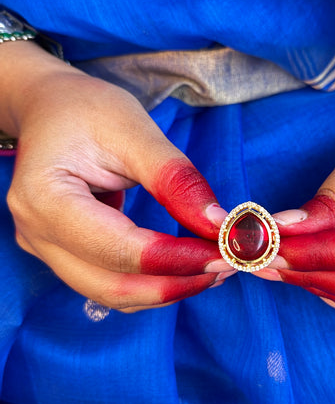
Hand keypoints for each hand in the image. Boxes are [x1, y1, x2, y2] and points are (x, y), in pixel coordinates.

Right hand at [2, 43, 232, 311]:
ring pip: (113, 294)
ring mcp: (46, 250)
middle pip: (113, 285)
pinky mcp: (64, 256)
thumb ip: (176, 181)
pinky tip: (188, 266)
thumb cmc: (87, 110)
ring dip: (169, 289)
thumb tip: (220, 225)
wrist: (51, 109)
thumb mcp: (135, 131)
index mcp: (44, 198)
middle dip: (177, 283)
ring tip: (216, 267)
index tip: (226, 251)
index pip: (118, 248)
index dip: (176, 258)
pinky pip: (111, 284)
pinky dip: (153, 282)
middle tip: (230, 265)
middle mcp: (36, 234)